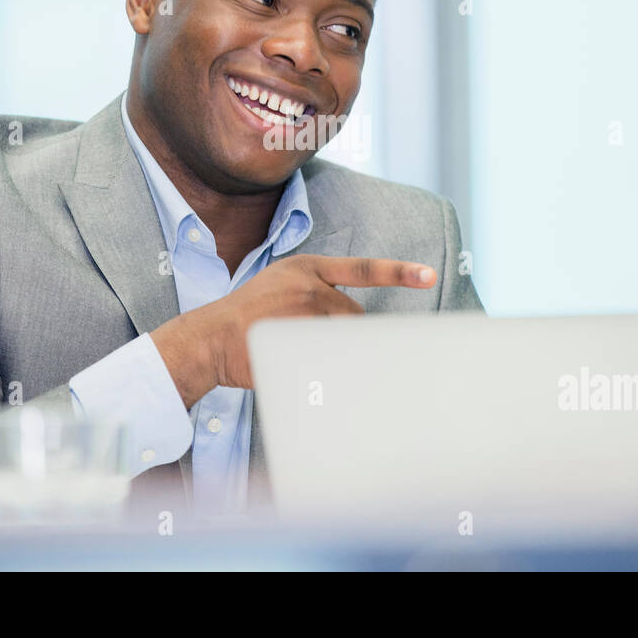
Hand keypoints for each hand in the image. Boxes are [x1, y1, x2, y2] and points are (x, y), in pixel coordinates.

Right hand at [151, 254, 436, 406]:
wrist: (209, 337)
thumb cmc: (245, 317)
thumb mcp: (279, 284)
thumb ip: (315, 292)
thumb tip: (351, 317)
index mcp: (306, 268)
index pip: (363, 269)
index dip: (399, 273)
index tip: (428, 275)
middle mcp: (310, 286)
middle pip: (354, 315)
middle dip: (345, 332)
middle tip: (315, 341)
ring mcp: (304, 314)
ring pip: (344, 336)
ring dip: (333, 348)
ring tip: (301, 351)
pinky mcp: (298, 339)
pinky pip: (330, 357)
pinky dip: (327, 366)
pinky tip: (310, 369)